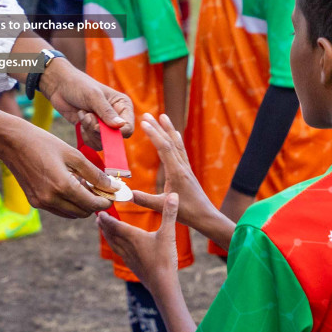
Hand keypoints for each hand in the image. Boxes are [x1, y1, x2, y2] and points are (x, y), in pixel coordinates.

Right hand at [0, 121, 121, 218]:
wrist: (11, 141)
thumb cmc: (43, 143)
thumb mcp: (73, 154)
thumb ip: (94, 173)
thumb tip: (112, 186)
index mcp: (62, 186)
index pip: (92, 204)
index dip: (106, 200)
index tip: (113, 194)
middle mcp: (50, 199)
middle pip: (83, 212)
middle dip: (94, 203)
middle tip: (100, 187)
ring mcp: (41, 202)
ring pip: (71, 213)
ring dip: (81, 204)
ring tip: (83, 184)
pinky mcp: (34, 202)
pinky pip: (58, 209)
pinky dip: (68, 202)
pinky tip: (69, 185)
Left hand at [42, 58, 133, 136]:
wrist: (59, 86)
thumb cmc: (78, 85)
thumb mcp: (93, 96)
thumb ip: (106, 112)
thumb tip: (121, 126)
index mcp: (123, 106)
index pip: (127, 128)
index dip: (115, 133)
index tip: (97, 127)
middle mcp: (116, 117)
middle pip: (114, 138)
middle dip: (98, 131)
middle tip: (88, 116)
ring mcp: (104, 125)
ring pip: (103, 142)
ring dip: (89, 131)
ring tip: (83, 115)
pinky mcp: (92, 131)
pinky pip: (93, 143)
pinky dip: (85, 134)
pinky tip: (80, 120)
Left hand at [96, 190, 180, 289]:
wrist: (162, 285)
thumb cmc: (165, 259)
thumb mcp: (169, 234)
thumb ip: (170, 213)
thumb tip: (174, 195)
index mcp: (133, 237)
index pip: (115, 225)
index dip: (106, 218)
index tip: (100, 211)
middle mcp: (127, 247)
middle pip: (111, 234)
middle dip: (104, 225)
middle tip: (98, 217)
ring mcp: (128, 258)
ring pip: (114, 244)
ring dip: (107, 235)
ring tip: (104, 230)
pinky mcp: (132, 266)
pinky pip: (119, 253)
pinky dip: (115, 246)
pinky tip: (118, 247)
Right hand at [127, 113, 212, 233]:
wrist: (206, 216)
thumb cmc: (187, 213)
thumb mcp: (162, 207)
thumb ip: (144, 200)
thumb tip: (125, 193)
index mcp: (176, 172)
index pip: (163, 148)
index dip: (153, 134)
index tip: (143, 122)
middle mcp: (182, 166)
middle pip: (169, 142)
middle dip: (158, 127)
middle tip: (146, 114)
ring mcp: (186, 168)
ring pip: (177, 144)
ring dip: (169, 129)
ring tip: (163, 116)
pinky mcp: (187, 171)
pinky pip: (181, 150)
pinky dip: (176, 139)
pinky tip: (175, 135)